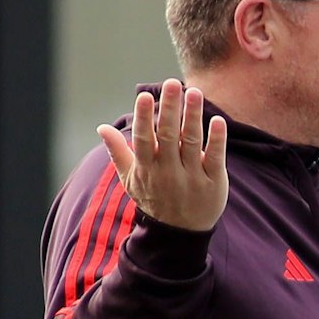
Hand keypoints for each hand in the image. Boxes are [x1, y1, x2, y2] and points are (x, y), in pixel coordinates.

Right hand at [97, 79, 228, 231]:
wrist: (179, 234)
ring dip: (193, 117)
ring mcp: (191, 177)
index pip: (143, 140)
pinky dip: (217, 140)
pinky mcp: (213, 182)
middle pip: (169, 136)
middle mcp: (168, 172)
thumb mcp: (131, 180)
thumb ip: (118, 152)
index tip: (144, 96)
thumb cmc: (153, 200)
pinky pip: (215, 158)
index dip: (143, 118)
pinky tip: (217, 120)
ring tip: (194, 92)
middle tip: (172, 84)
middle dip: (170, 109)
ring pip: (193, 143)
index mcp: (147, 168)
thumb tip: (101, 127)